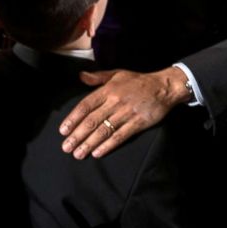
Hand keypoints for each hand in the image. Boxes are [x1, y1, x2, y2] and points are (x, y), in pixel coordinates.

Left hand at [58, 68, 190, 159]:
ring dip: (89, 144)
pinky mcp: (138, 123)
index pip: (86, 105)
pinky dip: (108, 145)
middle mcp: (115, 102)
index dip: (73, 119)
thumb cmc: (138, 81)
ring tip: (78, 154)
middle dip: (77, 135)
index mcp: (108, 90)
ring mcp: (127, 113)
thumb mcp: (117, 74)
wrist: (163, 87)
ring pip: (104, 131)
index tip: (63, 130)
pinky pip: (120, 136)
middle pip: (92, 121)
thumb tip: (81, 76)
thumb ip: (98, 77)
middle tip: (66, 147)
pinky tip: (97, 153)